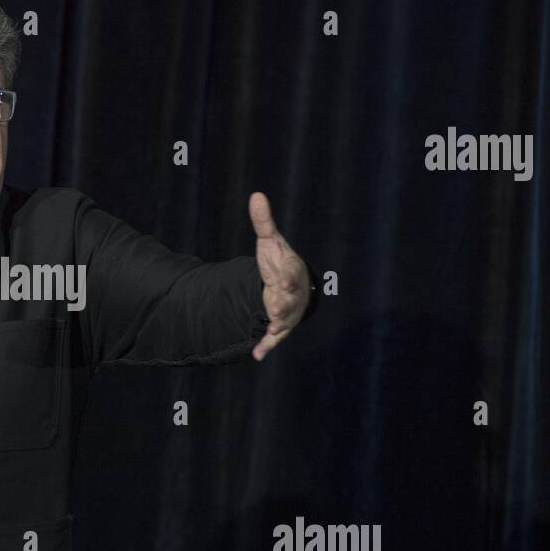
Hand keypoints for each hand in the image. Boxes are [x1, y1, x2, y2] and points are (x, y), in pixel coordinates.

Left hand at [248, 191, 309, 360]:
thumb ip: (263, 222)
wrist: (291, 286)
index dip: (287, 277)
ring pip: (284, 321)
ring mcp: (288, 312)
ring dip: (277, 326)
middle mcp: (293, 294)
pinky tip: (257, 356)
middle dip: (282, 304)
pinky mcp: (279, 326)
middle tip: (275, 308)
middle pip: (289, 300)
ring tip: (269, 331)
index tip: (281, 279)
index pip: (291, 274)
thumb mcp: (271, 242)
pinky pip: (274, 338)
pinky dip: (266, 347)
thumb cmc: (280, 262)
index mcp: (292, 272)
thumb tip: (256, 195)